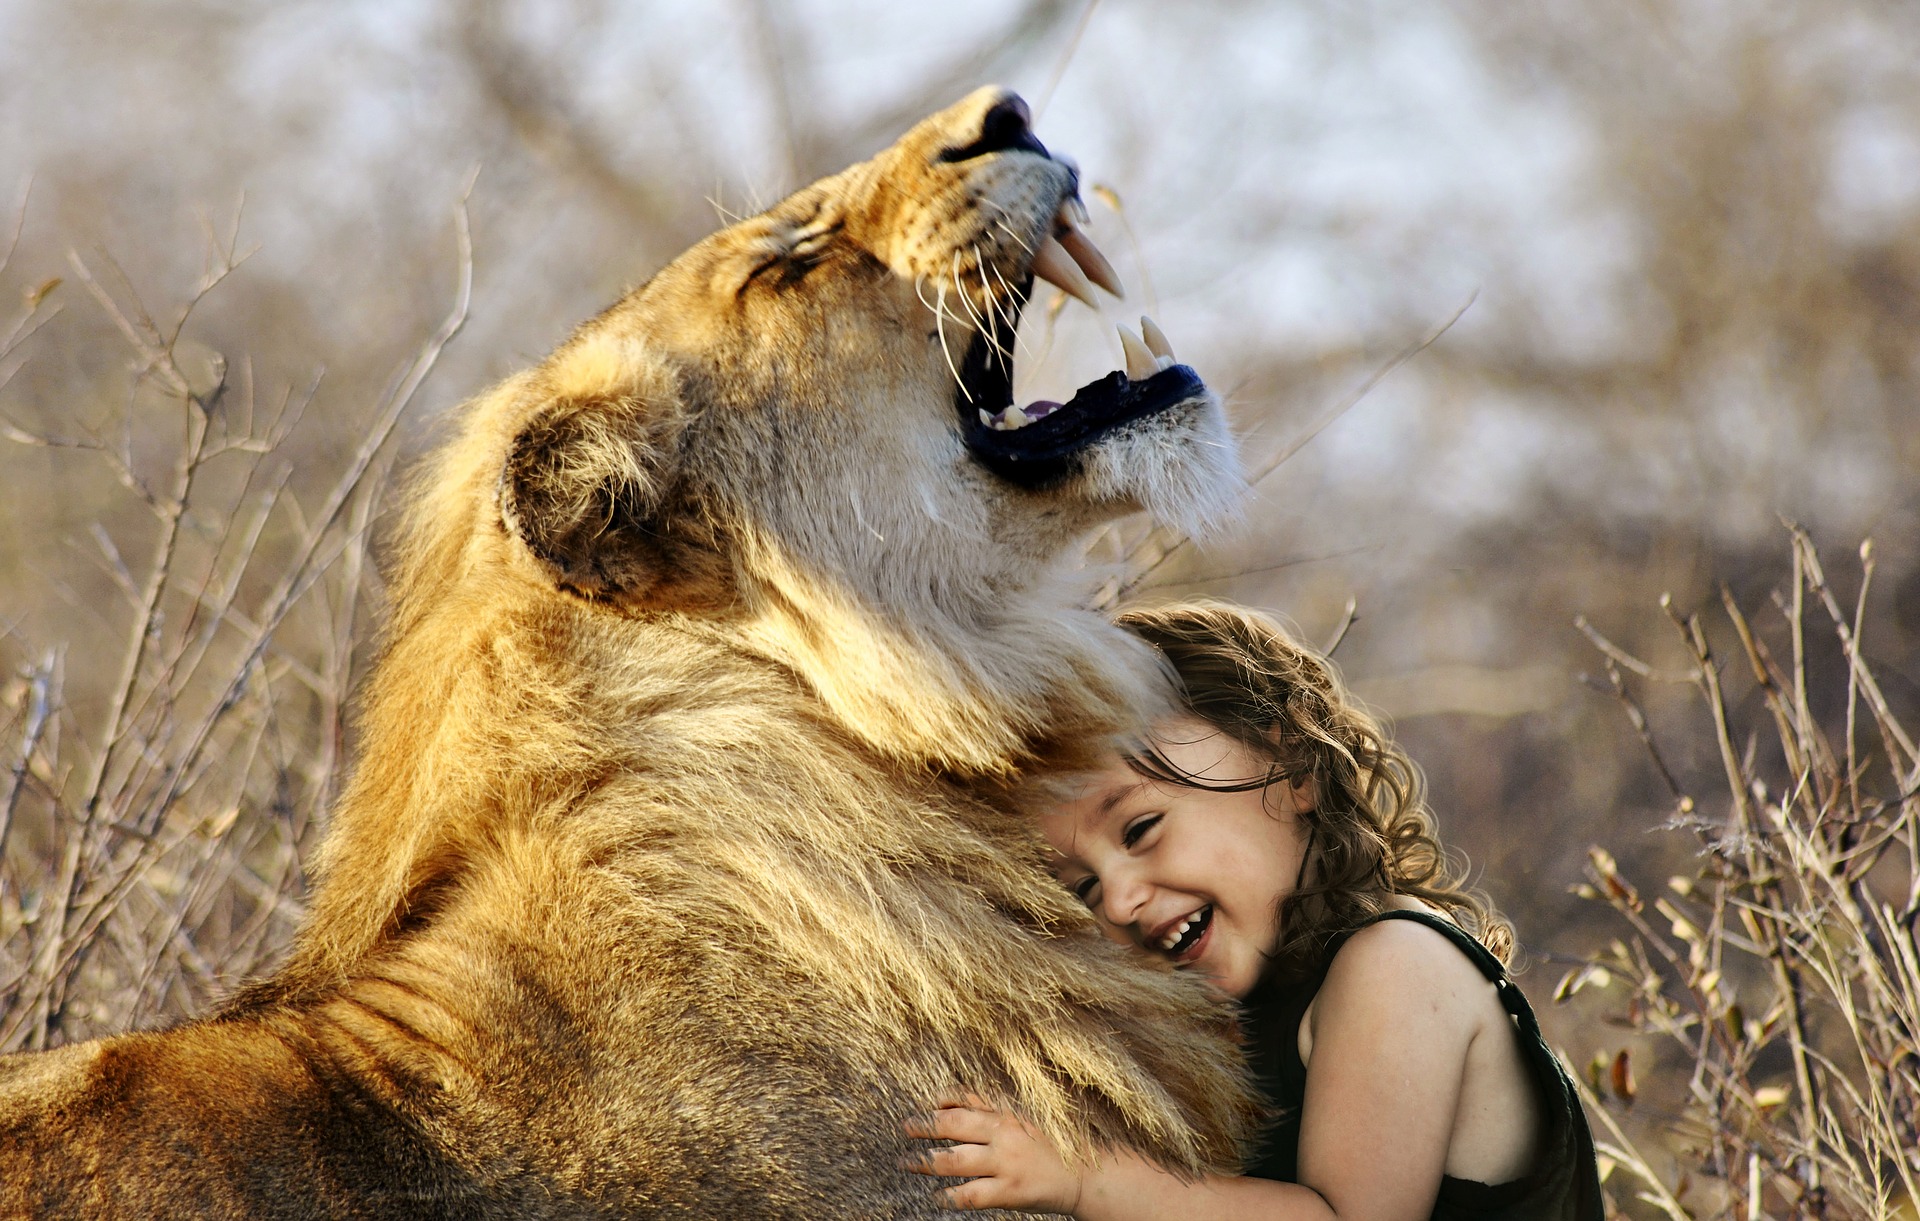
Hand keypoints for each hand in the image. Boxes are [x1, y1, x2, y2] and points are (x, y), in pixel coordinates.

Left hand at [903, 1094, 1086, 1213]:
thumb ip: (992, 1106)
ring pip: (952, 1161)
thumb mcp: (1027, 1116)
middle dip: (923, 1125)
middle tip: (905, 1127)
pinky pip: (968, 1195)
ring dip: (924, 1162)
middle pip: (952, 1125)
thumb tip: (948, 1101)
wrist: (1087, 1175)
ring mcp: (1004, 1163)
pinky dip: (947, 1197)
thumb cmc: (1053, 1144)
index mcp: (1008, 1110)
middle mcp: (1003, 1133)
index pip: (965, 1096)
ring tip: (907, 1162)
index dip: (940, 1099)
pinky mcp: (1008, 1191)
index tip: (925, 1104)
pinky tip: (937, 1197)